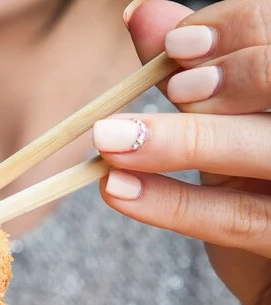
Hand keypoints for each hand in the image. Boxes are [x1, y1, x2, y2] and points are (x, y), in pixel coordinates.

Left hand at [93, 0, 270, 304]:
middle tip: (169, 86)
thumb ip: (193, 74)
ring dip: (187, 140)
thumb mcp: (226, 130)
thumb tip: (141, 15)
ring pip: (267, 149)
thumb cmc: (257, 197)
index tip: (176, 45)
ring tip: (112, 138)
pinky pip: (238, 220)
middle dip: (228, 76)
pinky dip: (173, 203)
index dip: (238, 29)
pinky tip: (117, 189)